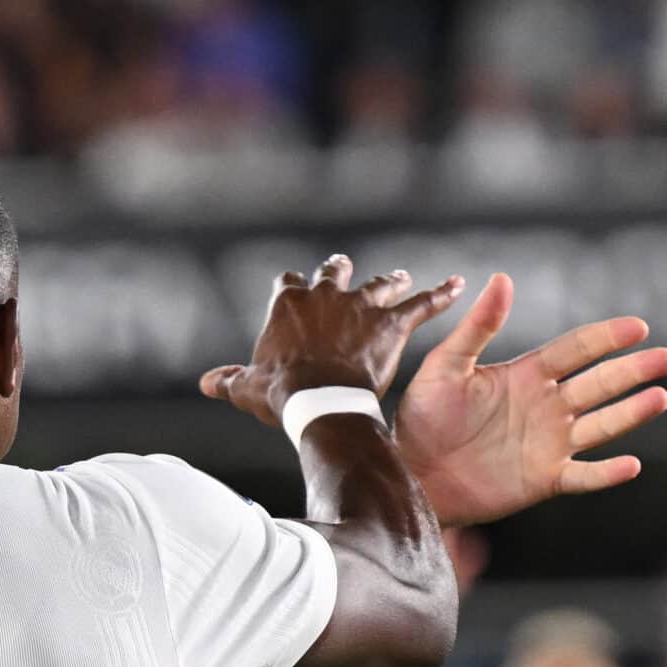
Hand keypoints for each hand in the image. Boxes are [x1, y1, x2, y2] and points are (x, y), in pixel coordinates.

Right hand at [201, 254, 465, 426]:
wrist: (320, 400)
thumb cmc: (280, 393)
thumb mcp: (247, 387)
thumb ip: (230, 380)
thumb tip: (207, 383)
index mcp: (288, 303)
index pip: (289, 283)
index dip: (292, 288)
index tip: (294, 291)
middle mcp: (326, 295)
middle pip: (334, 273)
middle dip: (338, 269)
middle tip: (342, 266)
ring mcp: (361, 306)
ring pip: (378, 285)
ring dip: (389, 281)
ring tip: (399, 277)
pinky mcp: (392, 324)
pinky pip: (423, 304)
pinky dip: (442, 294)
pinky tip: (459, 285)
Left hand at [395, 273, 666, 525]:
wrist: (410, 473)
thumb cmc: (421, 419)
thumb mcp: (445, 368)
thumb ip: (477, 328)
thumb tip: (501, 278)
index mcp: (526, 375)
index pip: (575, 350)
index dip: (605, 338)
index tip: (637, 327)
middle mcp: (546, 406)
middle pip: (598, 384)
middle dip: (631, 371)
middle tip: (665, 358)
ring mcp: (549, 443)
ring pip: (601, 425)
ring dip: (631, 413)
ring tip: (660, 397)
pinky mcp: (545, 479)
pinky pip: (584, 475)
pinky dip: (607, 473)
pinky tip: (631, 464)